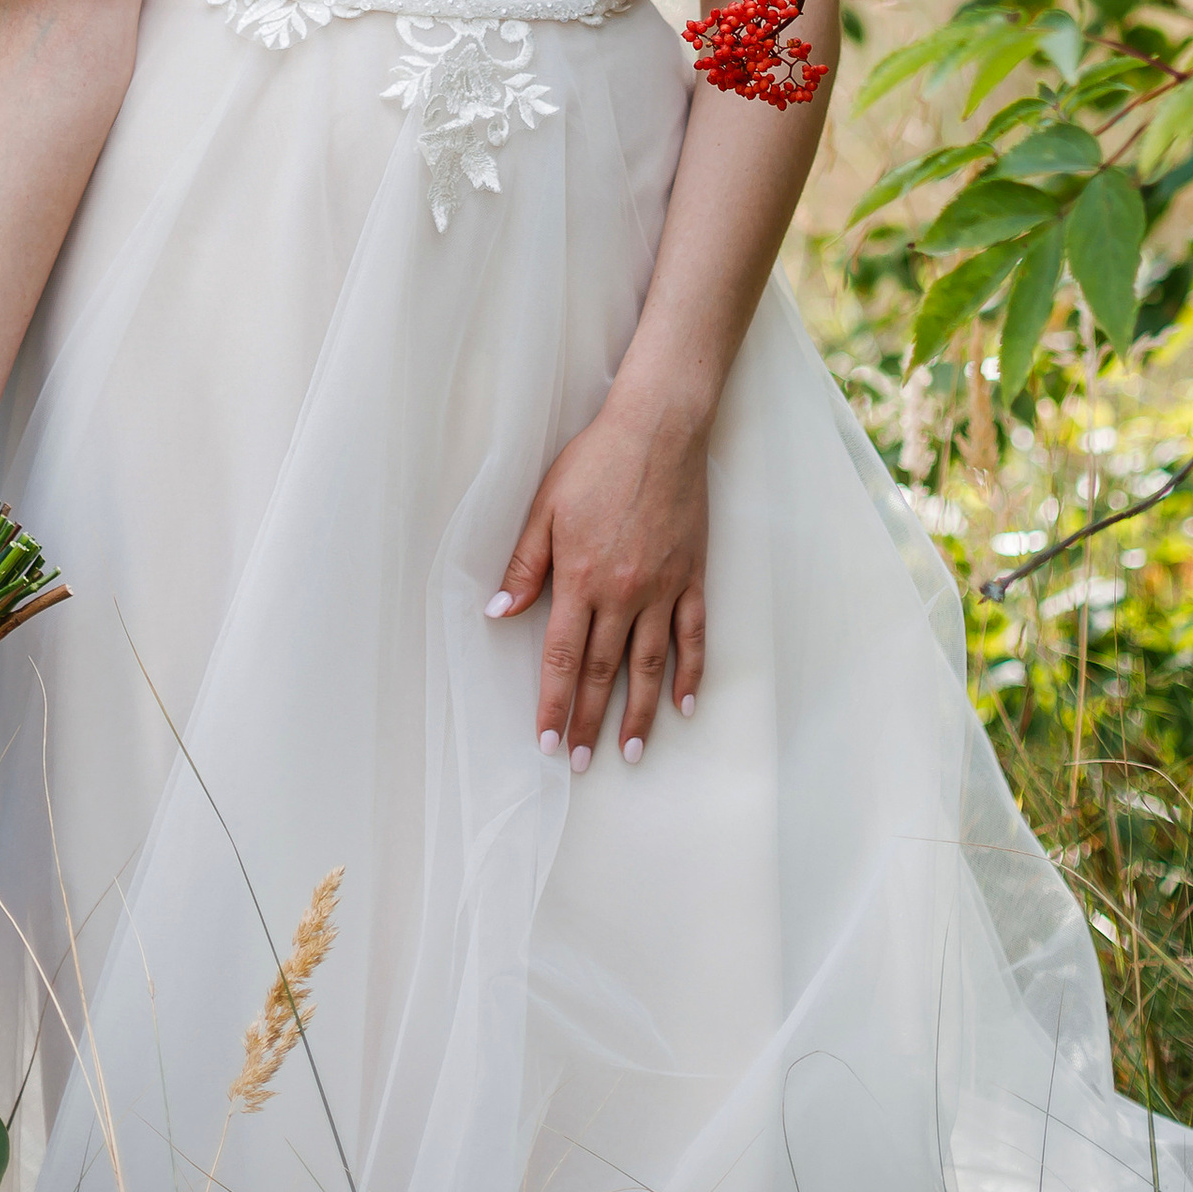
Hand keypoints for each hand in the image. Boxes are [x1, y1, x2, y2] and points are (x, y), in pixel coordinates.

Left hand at [488, 392, 707, 768]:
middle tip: (579, 762)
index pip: (560, 657)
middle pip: (601, 671)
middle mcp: (622, 593)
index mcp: (580, 578)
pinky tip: (684, 705)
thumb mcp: (545, 506)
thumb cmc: (595, 461)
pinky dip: (690, 674)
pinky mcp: (692, 578)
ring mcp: (662, 589)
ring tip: (629, 751)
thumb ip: (524, 565)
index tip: (545, 741)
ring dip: (637, 714)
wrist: (658, 429)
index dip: (551, 703)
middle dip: (587, 721)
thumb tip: (499, 614)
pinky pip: (693, 636)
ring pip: (648, 666)